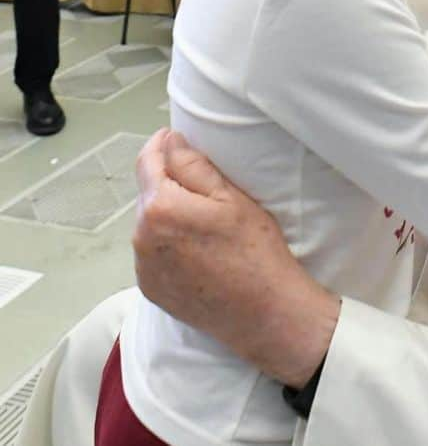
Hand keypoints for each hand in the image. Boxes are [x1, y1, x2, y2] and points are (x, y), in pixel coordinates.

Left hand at [133, 130, 340, 388]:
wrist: (264, 312)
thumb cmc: (255, 250)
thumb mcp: (231, 198)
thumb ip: (194, 165)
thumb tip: (171, 142)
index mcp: (160, 208)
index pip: (147, 162)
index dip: (161, 144)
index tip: (174, 137)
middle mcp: (141, 237)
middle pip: (148, 193)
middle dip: (168, 180)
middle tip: (202, 181)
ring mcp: (143, 267)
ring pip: (150, 224)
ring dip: (168, 213)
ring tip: (202, 218)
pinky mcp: (151, 289)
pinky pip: (153, 252)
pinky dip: (168, 242)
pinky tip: (197, 248)